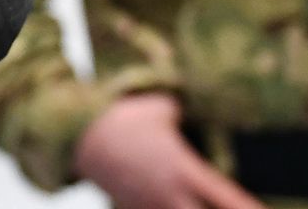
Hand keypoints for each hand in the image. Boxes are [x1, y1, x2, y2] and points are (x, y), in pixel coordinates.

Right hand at [73, 92, 263, 208]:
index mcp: (184, 168)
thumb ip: (187, 117)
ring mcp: (151, 207)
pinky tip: (175, 202)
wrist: (79, 135)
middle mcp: (171, 195)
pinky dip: (171, 207)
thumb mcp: (164, 108)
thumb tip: (203, 111)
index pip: (227, 198)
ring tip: (197, 201)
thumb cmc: (125, 117)